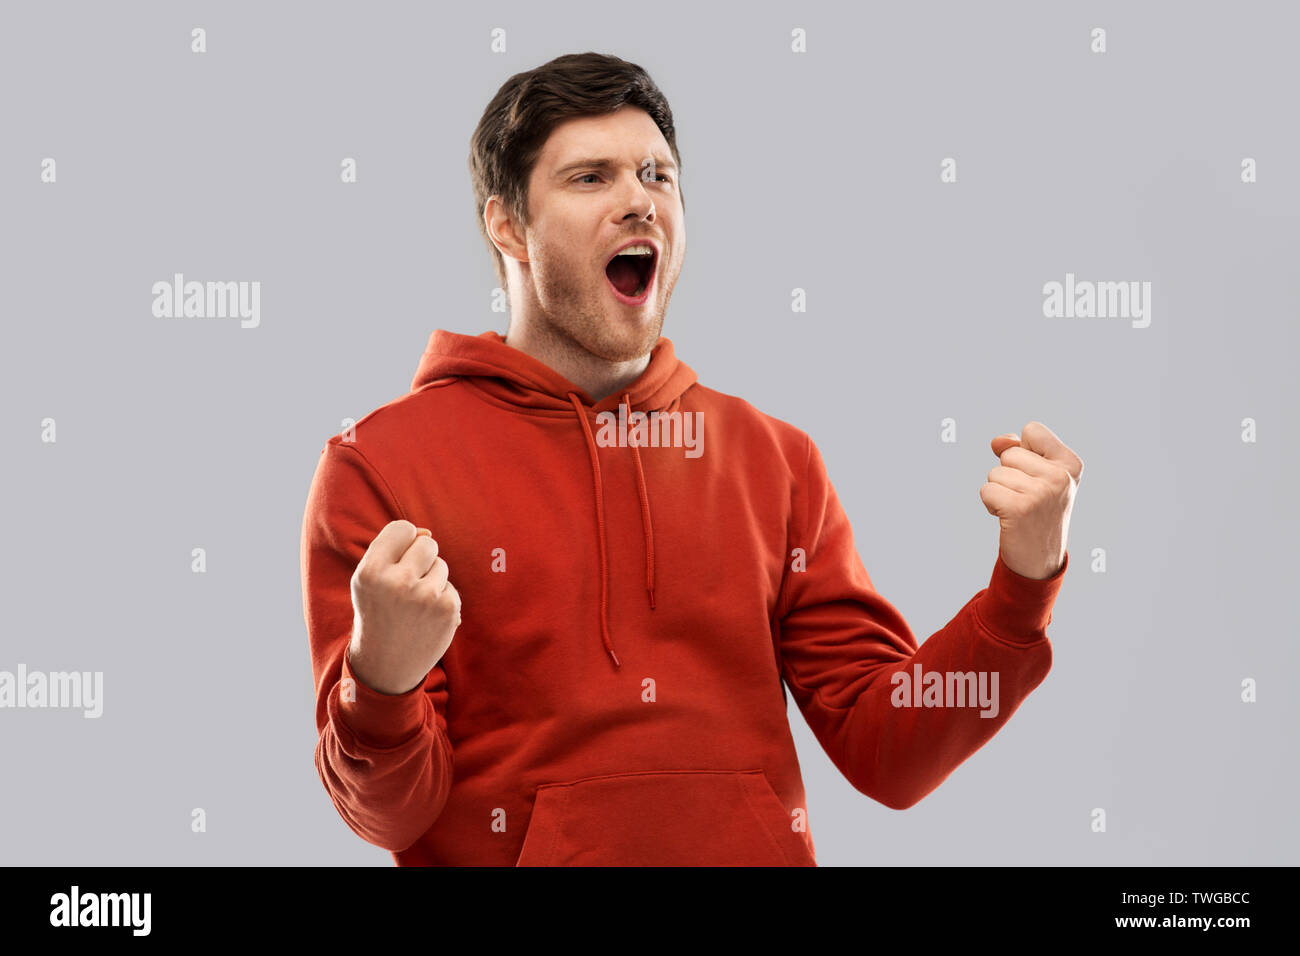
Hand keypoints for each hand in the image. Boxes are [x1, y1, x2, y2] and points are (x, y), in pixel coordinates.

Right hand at [347, 520, 462, 694]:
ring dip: (432, 580)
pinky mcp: (447, 608)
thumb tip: (427, 530)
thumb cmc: (378, 614)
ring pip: (441, 564)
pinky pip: (451, 586)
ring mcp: (424, 596)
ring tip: (413, 605)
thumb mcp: (371, 581)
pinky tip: (426, 618)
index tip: (396, 562)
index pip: (402, 528)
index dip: (403, 542)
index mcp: (370, 572)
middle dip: (421, 559)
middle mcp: (397, 582)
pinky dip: (442, 599)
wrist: (386, 667)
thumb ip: (393, 549)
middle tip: (406, 587)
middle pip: (427, 543)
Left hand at [979, 421, 1082, 579]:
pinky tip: (1008, 518)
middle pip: (1009, 454)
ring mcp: (1042, 492)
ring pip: (995, 473)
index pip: (1032, 430)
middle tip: (1025, 499)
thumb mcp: (1038, 476)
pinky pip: (986, 490)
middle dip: (1008, 475)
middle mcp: (1061, 476)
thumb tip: (997, 441)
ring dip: (999, 491)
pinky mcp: (1020, 508)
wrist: (1040, 559)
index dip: (1023, 449)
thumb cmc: (1037, 512)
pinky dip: (990, 504)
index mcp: (1070, 464)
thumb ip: (1019, 450)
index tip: (1034, 474)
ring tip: (1018, 509)